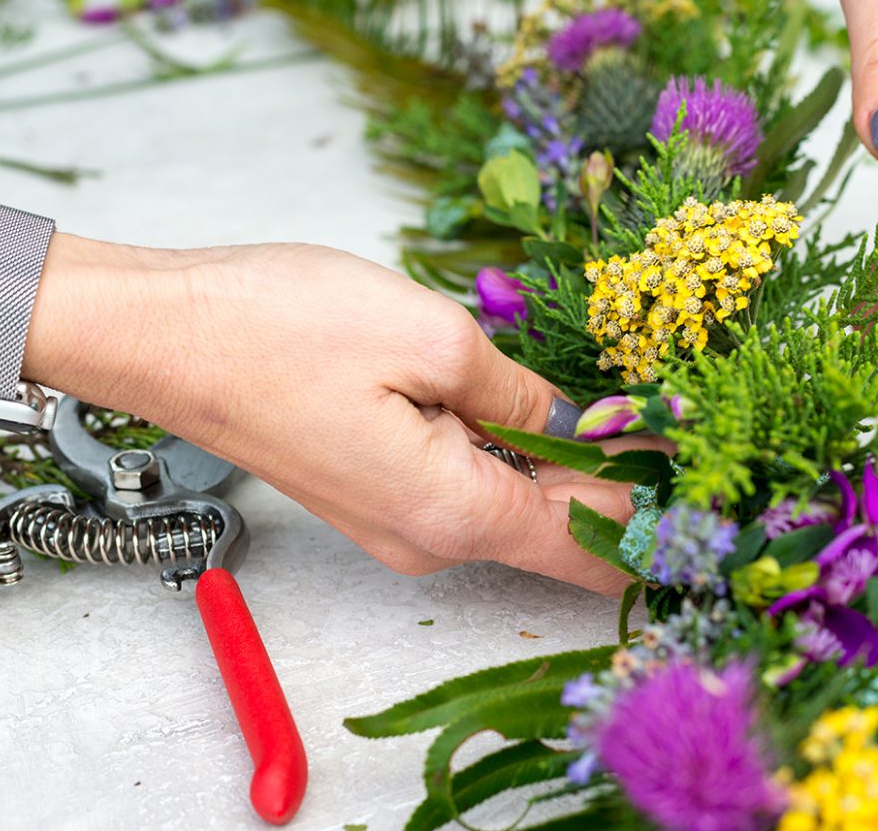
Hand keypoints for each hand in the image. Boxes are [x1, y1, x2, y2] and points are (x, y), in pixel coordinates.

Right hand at [0, 109, 634, 593]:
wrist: (159, 335)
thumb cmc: (280, 327)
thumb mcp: (431, 337)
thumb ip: (523, 397)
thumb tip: (585, 428)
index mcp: (452, 512)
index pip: (590, 548)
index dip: (660, 518)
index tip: (718, 476)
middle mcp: (427, 542)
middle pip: (556, 533)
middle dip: (624, 484)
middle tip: (686, 417)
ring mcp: (393, 525)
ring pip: (512, 507)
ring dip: (566, 464)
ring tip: (629, 401)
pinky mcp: (370, 493)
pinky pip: (465, 486)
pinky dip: (511, 454)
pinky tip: (533, 402)